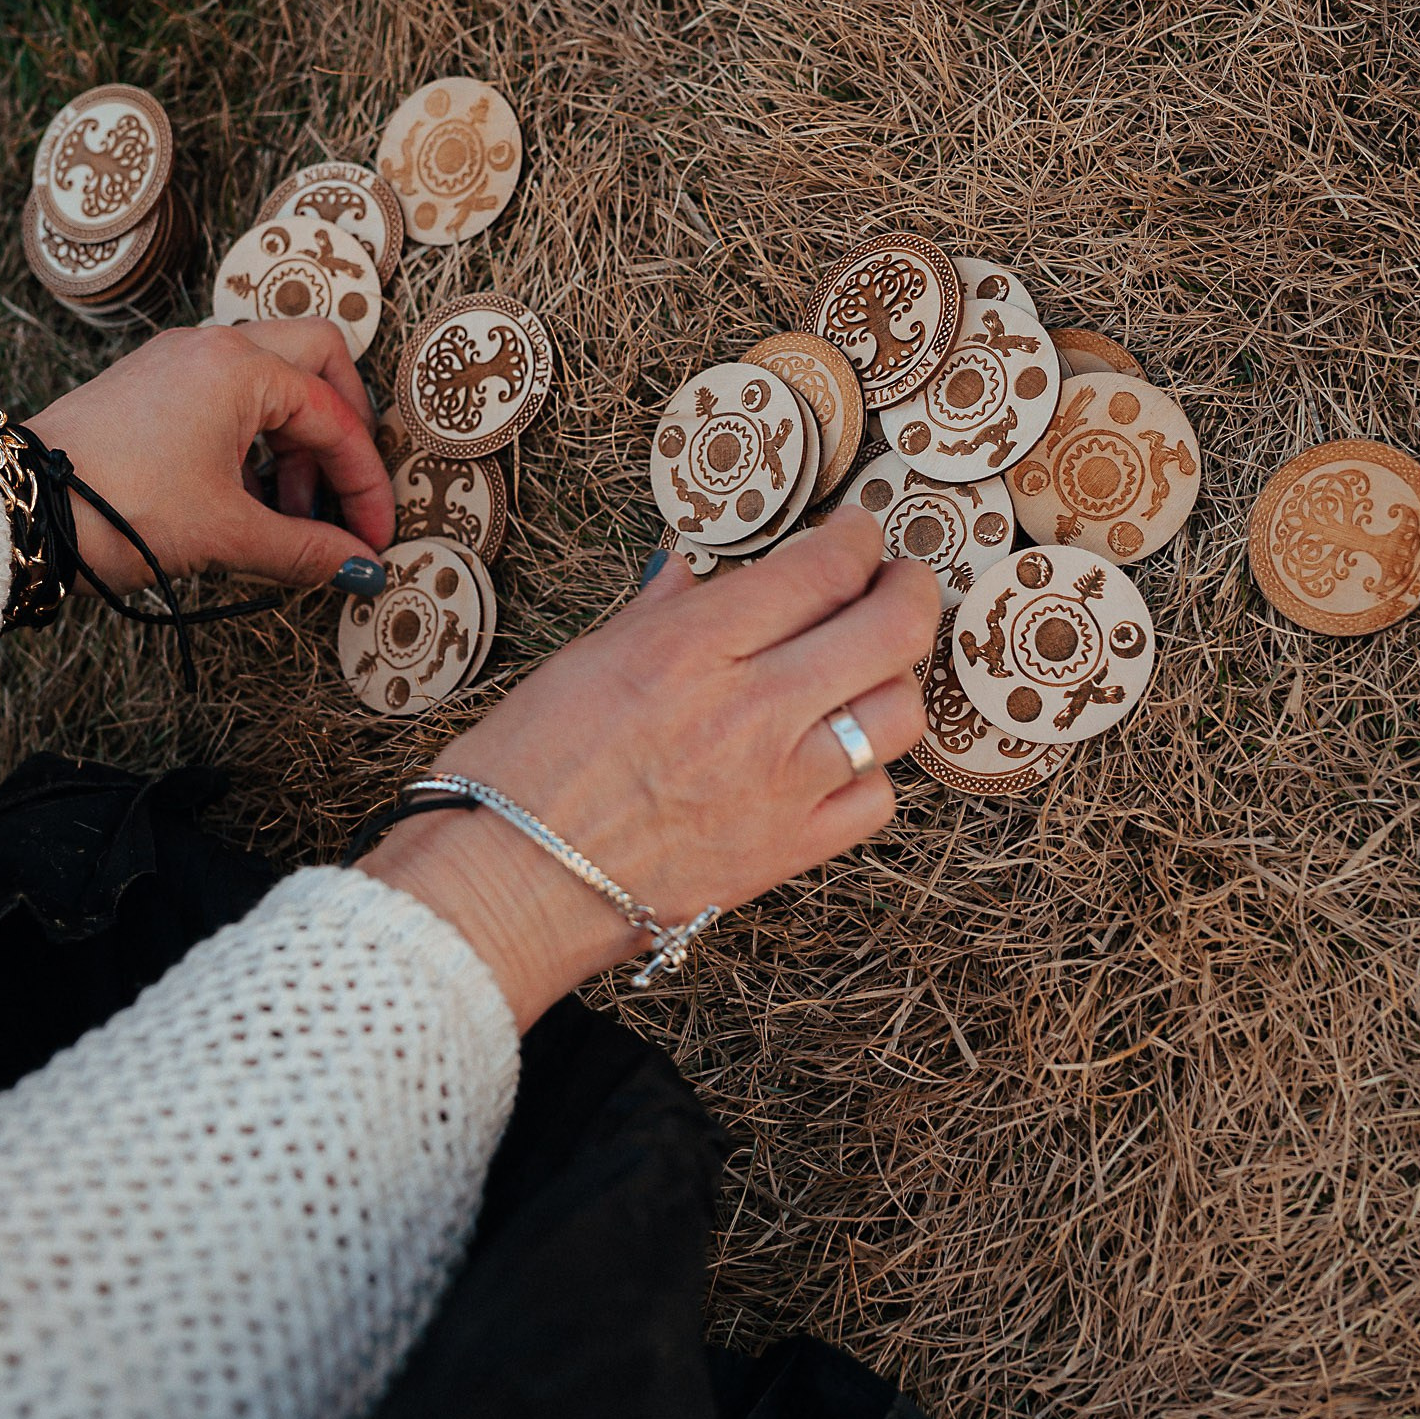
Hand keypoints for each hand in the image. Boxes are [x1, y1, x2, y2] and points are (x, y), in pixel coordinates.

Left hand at [23, 319, 392, 590]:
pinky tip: (247, 497)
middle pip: (318, 361)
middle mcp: (214, 347)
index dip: (364, 485)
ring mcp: (178, 360)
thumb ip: (306, 550)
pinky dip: (254, 438)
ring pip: (272, 376)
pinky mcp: (151, 384)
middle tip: (344, 493)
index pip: (335, 419)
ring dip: (295, 440)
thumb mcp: (225, 535)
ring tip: (290, 514)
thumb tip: (361, 569)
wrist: (18, 507)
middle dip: (342, 431)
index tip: (372, 538)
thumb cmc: (116, 506)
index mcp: (241, 368)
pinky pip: (228, 393)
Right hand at [359, 507, 939, 1026]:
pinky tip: (838, 756)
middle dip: (909, 589)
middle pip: (892, 628)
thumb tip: (687, 576)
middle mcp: (751, 710)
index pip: (822, 569)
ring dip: (894, 679)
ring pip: (900, 712)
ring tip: (868, 669)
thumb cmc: (523, 772)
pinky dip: (872, 770)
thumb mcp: (582, 660)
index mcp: (692, 647)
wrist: (510, 886)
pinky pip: (876, 799)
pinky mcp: (787, 851)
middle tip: (897, 581)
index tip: (856, 533)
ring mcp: (780, 785)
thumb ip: (656, 614)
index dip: (857, 538)